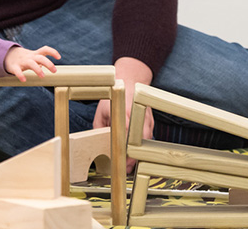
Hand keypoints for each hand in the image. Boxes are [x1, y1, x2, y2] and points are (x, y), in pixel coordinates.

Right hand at [4, 45, 60, 81]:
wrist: (8, 56)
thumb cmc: (25, 58)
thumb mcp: (34, 57)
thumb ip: (42, 61)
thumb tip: (52, 68)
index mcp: (35, 54)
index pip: (45, 49)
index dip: (52, 52)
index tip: (59, 57)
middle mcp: (30, 57)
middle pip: (41, 58)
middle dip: (48, 63)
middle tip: (55, 71)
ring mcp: (22, 61)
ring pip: (31, 64)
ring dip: (38, 69)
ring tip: (43, 76)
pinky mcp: (14, 67)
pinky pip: (17, 71)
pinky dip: (20, 75)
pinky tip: (24, 80)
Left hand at [94, 56, 153, 172]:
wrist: (132, 79)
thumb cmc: (115, 95)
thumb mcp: (102, 110)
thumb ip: (99, 126)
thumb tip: (96, 142)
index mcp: (125, 112)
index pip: (127, 135)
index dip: (126, 150)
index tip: (122, 162)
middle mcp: (139, 115)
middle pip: (140, 141)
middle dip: (134, 156)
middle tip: (127, 169)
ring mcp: (147, 118)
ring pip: (146, 141)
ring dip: (140, 153)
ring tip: (131, 166)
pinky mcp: (151, 120)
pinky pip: (148, 137)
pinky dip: (143, 146)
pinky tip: (136, 154)